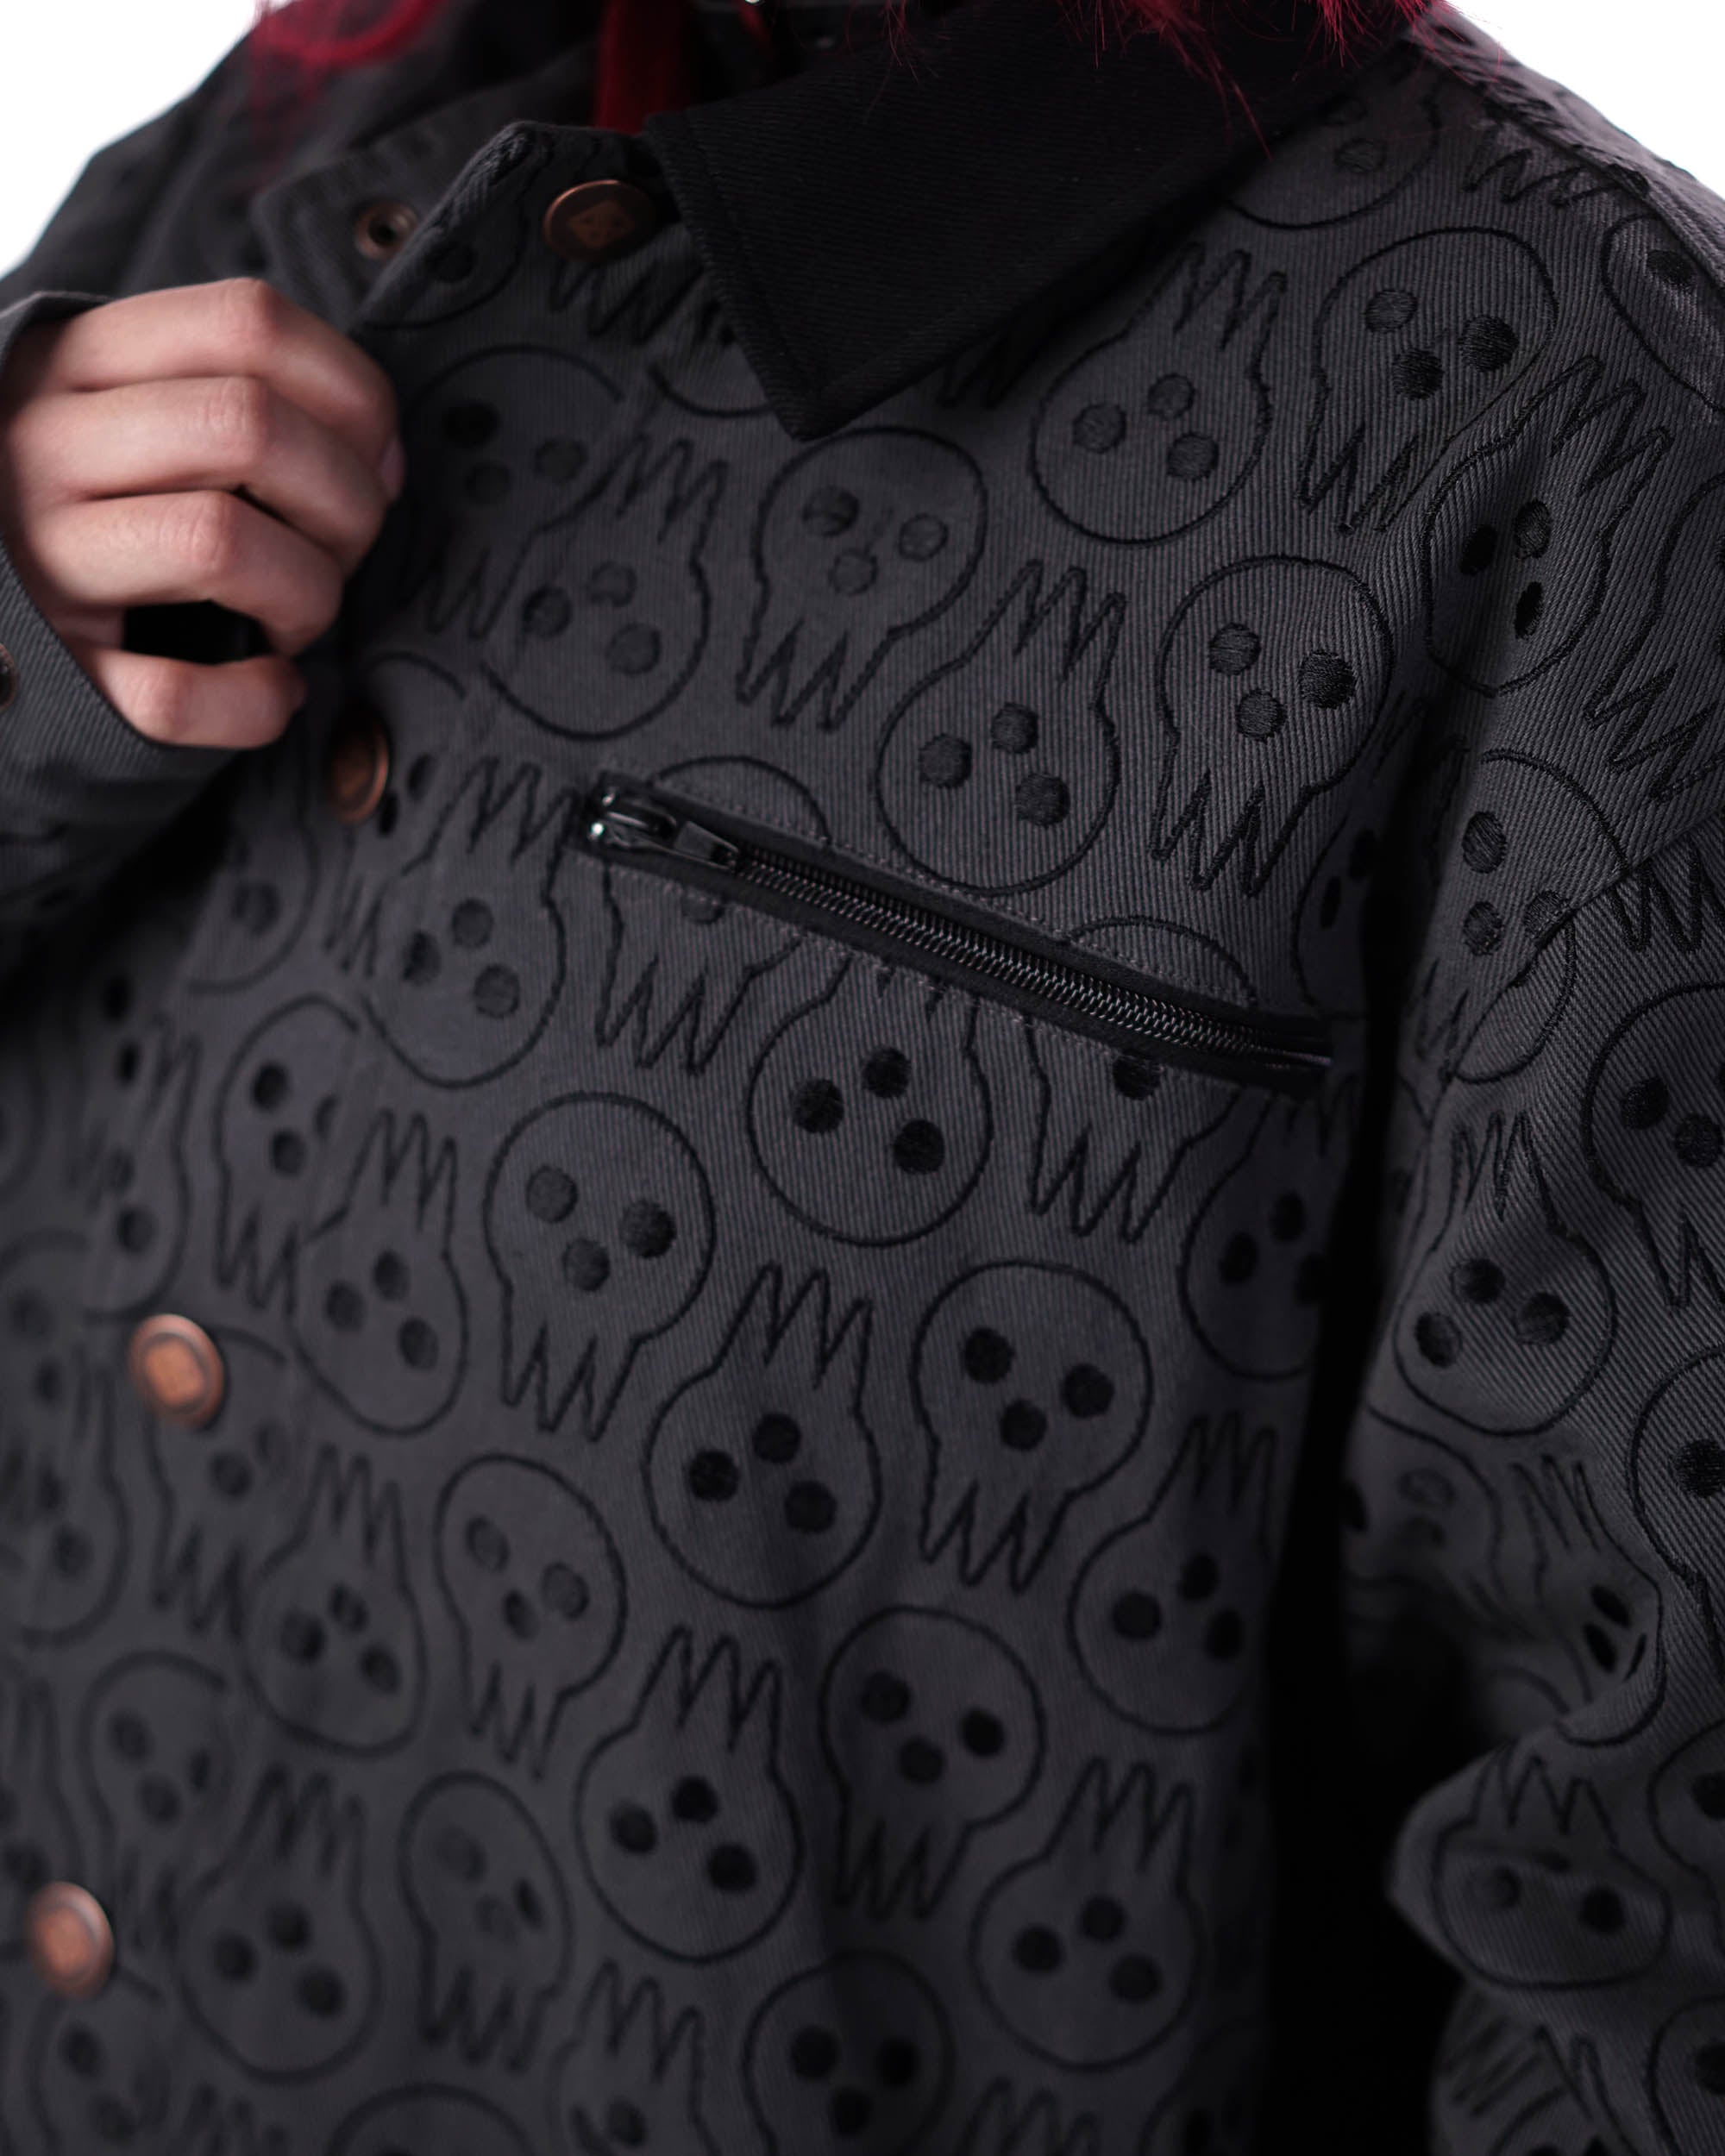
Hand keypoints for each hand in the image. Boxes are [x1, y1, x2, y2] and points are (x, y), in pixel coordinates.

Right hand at [0, 277, 403, 748]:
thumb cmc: (104, 500)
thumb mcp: (143, 411)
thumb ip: (249, 399)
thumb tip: (382, 457)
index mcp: (80, 360)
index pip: (249, 322)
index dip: (353, 393)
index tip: (378, 460)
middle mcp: (47, 444)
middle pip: (249, 426)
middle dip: (345, 499)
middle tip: (344, 548)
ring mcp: (40, 556)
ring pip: (218, 543)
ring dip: (309, 593)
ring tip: (302, 614)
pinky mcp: (57, 666)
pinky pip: (173, 695)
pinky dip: (254, 702)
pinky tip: (274, 688)